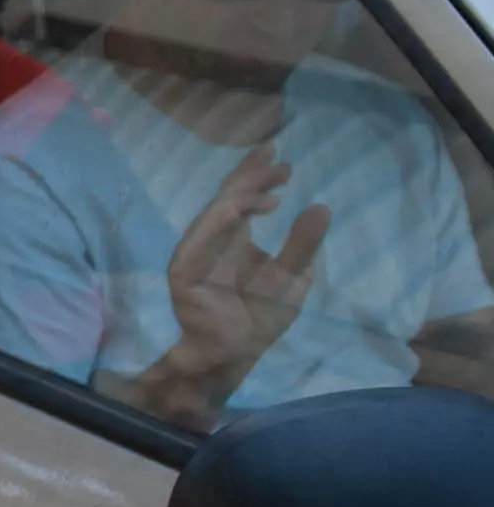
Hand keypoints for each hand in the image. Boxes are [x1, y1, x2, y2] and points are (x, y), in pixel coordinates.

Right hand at [136, 150, 328, 422]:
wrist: (237, 352)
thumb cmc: (261, 317)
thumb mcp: (294, 277)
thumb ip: (303, 244)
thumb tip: (321, 205)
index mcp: (232, 237)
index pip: (239, 196)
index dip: (254, 173)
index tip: (279, 154)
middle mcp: (211, 238)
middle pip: (226, 197)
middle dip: (251, 177)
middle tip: (280, 164)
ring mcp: (195, 252)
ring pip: (214, 213)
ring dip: (240, 196)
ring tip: (273, 191)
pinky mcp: (184, 269)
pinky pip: (201, 239)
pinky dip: (221, 220)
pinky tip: (243, 208)